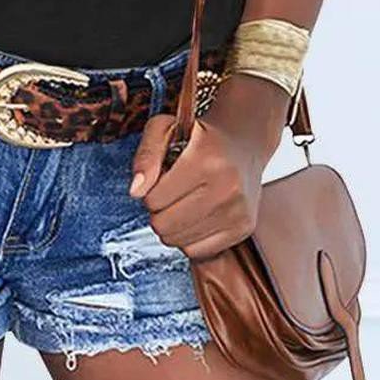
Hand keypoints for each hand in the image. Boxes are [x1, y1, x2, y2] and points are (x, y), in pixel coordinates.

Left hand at [129, 74, 289, 260]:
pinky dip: (189, 238)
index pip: (154, 199)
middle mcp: (227, 187)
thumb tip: (135, 191)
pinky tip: (195, 216)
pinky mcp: (243, 229)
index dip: (148, 191)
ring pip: (179, 241)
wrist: (242, 144)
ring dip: (172, 225)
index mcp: (207, 159)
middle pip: (164, 225)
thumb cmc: (199, 137)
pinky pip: (198, 251)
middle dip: (158, 211)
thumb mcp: (164, 128)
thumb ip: (145, 155)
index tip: (159, 180)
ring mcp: (238, 211)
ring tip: (183, 202)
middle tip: (169, 194)